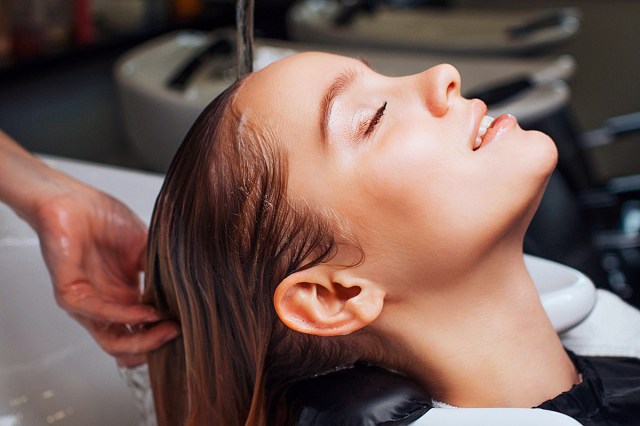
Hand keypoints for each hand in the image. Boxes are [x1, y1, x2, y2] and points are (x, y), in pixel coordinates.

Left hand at [34, 175, 179, 367]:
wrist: (73, 200)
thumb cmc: (102, 218)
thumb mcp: (146, 247)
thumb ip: (162, 272)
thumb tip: (186, 295)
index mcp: (123, 295)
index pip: (143, 330)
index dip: (164, 334)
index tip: (188, 326)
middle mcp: (106, 304)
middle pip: (127, 345)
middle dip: (155, 345)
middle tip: (178, 334)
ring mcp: (87, 303)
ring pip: (112, 341)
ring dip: (142, 340)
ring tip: (167, 329)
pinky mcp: (70, 295)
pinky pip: (100, 313)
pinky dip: (126, 316)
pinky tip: (147, 310)